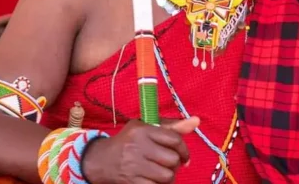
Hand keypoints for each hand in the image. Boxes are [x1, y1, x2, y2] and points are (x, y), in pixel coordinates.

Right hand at [82, 117, 199, 183]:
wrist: (101, 160)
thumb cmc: (129, 141)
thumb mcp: (146, 127)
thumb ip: (172, 126)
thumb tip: (197, 121)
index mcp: (142, 130)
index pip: (174, 139)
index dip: (184, 150)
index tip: (184, 156)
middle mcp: (138, 146)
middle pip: (173, 160)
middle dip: (175, 164)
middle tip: (170, 164)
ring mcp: (134, 166)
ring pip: (167, 176)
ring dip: (169, 176)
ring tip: (163, 172)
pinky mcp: (132, 182)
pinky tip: (154, 180)